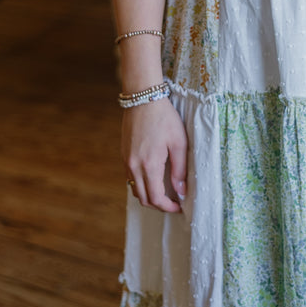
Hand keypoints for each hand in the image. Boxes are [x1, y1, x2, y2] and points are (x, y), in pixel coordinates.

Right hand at [122, 97, 186, 212]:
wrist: (143, 98)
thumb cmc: (164, 118)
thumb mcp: (179, 142)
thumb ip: (180, 169)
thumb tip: (182, 191)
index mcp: (149, 165)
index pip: (156, 198)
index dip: (168, 207)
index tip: (179, 207)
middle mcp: (134, 166)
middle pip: (143, 198)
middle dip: (158, 205)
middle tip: (173, 203)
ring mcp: (126, 161)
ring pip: (135, 189)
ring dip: (148, 196)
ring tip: (164, 193)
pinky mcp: (124, 154)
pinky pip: (130, 177)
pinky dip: (141, 184)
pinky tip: (153, 178)